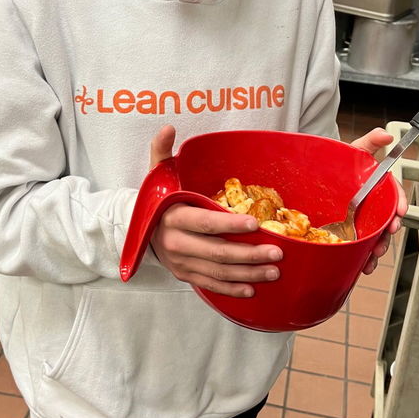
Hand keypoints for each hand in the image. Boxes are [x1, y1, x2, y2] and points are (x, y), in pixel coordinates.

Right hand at [148, 125, 283, 297]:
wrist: (140, 230)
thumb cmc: (157, 201)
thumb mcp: (158, 175)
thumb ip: (162, 151)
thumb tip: (168, 128)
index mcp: (173, 218)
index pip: (205, 223)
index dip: (230, 224)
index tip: (255, 224)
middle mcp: (177, 244)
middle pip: (217, 252)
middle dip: (250, 254)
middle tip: (277, 253)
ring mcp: (181, 263)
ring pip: (218, 271)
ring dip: (248, 274)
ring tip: (274, 272)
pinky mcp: (185, 275)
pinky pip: (210, 285)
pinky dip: (231, 289)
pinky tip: (252, 289)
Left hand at [350, 128, 407, 274]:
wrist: (318, 174)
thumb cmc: (341, 163)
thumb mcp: (355, 150)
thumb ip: (371, 141)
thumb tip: (386, 134)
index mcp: (377, 187)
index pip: (394, 195)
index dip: (400, 203)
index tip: (401, 212)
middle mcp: (372, 204)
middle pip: (386, 220)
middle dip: (388, 233)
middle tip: (386, 238)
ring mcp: (362, 219)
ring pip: (375, 236)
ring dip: (378, 248)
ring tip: (374, 256)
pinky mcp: (350, 230)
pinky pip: (360, 245)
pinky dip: (363, 257)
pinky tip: (362, 264)